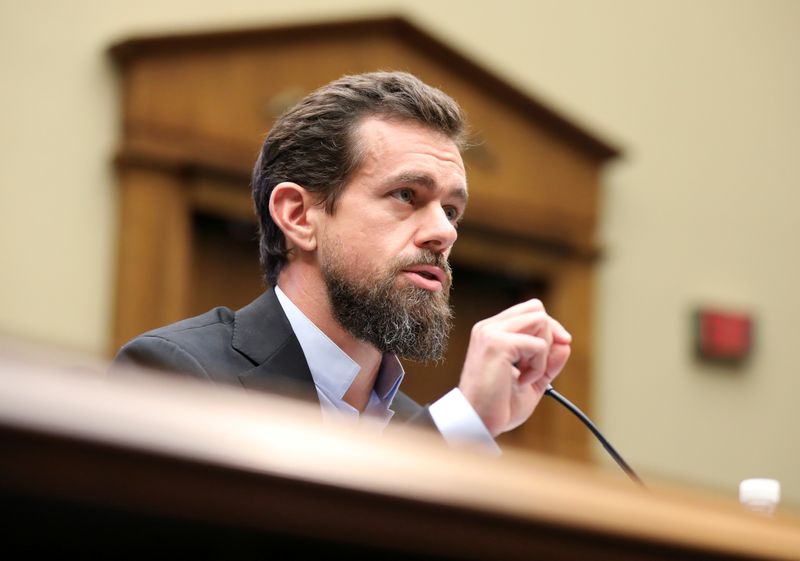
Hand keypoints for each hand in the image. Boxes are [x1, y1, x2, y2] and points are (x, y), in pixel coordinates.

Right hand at [457, 299, 571, 436]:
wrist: (478, 422)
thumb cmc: (499, 405)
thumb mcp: (532, 378)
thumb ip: (549, 360)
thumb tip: (565, 342)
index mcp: (492, 331)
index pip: (529, 311)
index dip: (548, 329)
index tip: (554, 353)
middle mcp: (489, 327)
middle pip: (537, 309)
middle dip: (550, 336)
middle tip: (540, 366)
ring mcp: (491, 332)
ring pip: (540, 320)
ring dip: (544, 353)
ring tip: (527, 375)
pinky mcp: (498, 344)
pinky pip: (539, 345)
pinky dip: (539, 367)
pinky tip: (522, 382)